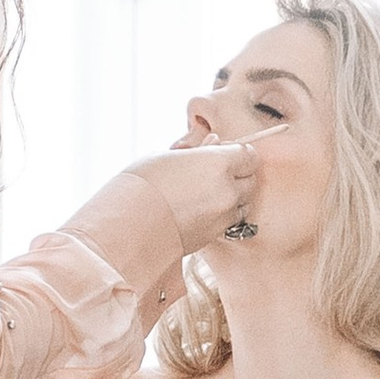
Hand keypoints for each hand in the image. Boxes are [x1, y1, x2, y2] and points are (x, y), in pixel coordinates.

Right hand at [122, 128, 266, 250]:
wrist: (128, 226)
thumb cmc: (141, 184)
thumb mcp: (166, 157)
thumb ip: (197, 150)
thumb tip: (214, 143)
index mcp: (218, 163)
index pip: (250, 155)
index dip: (239, 153)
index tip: (225, 153)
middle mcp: (228, 190)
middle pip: (251, 180)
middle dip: (238, 175)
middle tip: (215, 173)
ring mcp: (223, 216)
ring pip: (243, 203)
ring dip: (232, 197)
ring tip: (206, 194)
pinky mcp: (215, 236)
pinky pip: (229, 221)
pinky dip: (221, 215)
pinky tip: (199, 210)